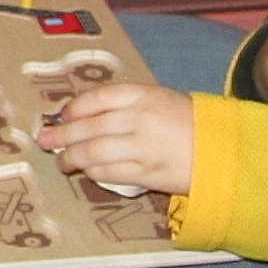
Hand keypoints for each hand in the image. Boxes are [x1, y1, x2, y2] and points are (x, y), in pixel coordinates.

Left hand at [35, 82, 194, 195]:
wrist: (222, 149)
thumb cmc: (185, 122)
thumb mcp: (157, 99)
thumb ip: (124, 103)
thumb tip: (79, 114)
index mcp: (142, 95)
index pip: (96, 98)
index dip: (73, 108)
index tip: (62, 116)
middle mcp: (139, 118)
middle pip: (88, 127)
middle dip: (61, 136)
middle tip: (45, 140)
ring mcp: (142, 147)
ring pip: (93, 152)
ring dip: (72, 158)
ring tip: (63, 161)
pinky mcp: (146, 173)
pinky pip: (108, 173)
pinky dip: (92, 172)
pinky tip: (87, 171)